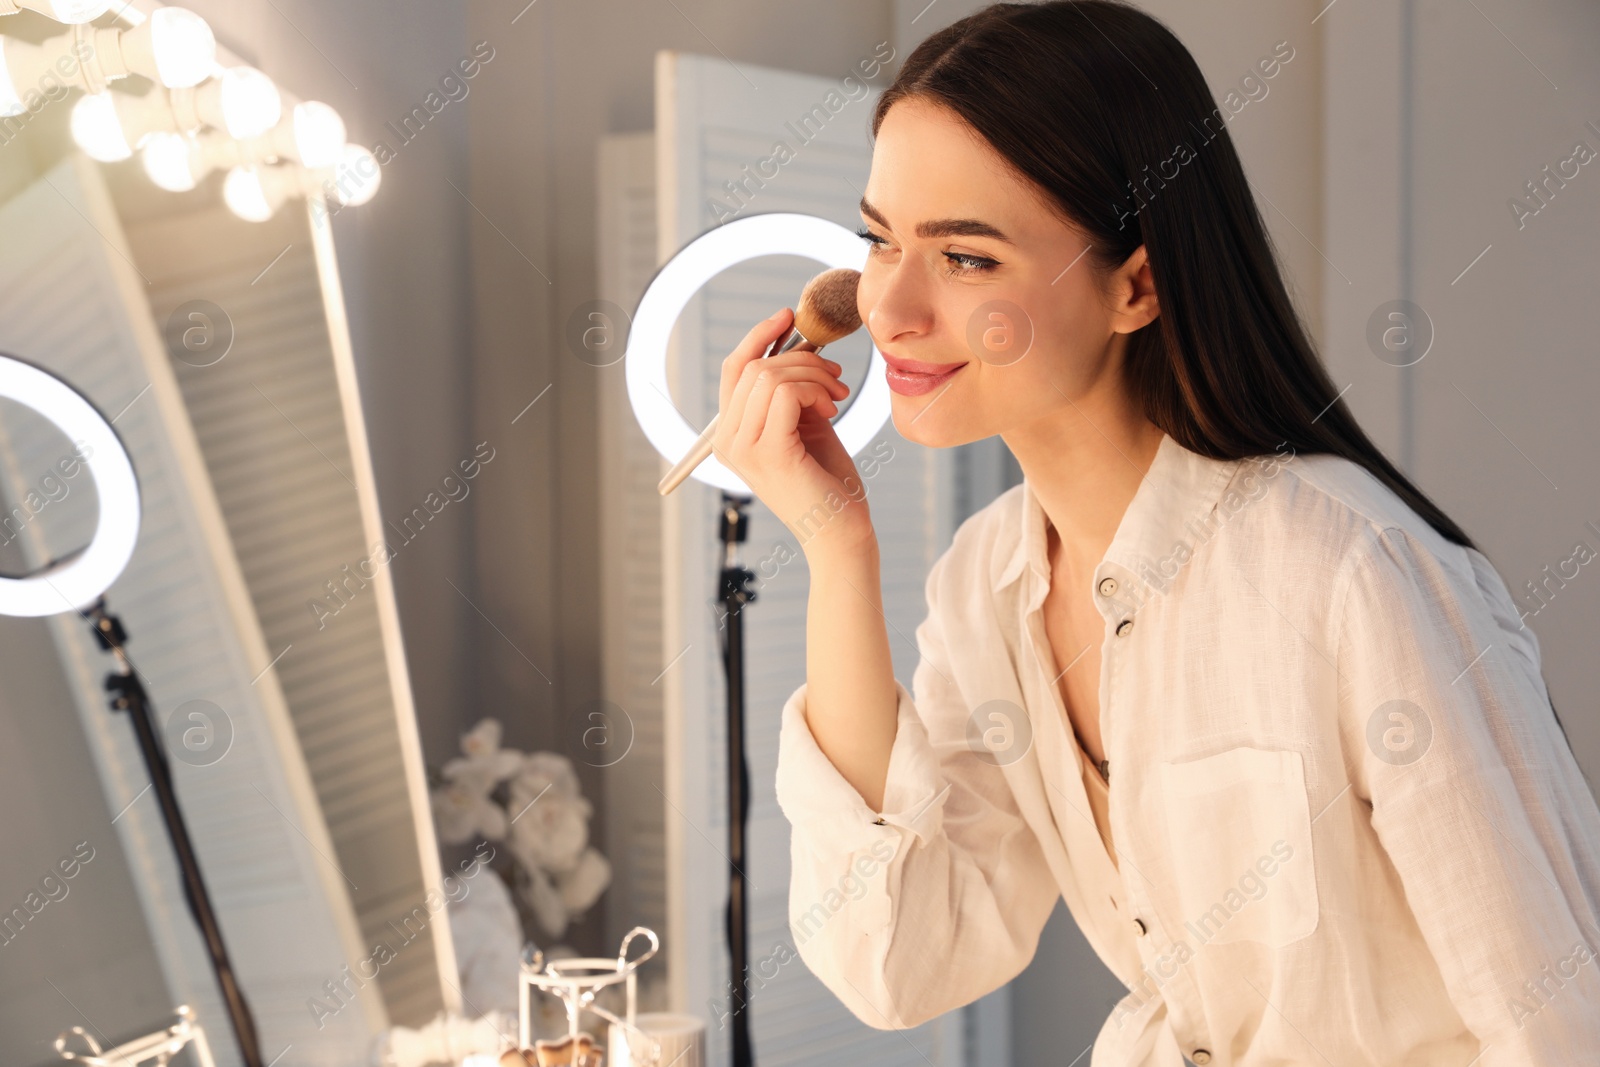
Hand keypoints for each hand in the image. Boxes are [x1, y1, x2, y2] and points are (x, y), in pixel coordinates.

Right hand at [712, 307, 875, 557]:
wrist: (842, 531)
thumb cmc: (828, 482)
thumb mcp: (806, 425)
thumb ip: (792, 392)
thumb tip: (797, 346)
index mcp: (732, 436)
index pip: (734, 370)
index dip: (759, 337)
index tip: (788, 316)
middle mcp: (729, 443)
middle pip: (752, 367)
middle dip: (800, 358)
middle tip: (835, 376)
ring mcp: (744, 448)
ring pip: (769, 376)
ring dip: (813, 375)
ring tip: (836, 396)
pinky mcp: (768, 452)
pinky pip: (784, 392)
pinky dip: (814, 390)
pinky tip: (831, 410)